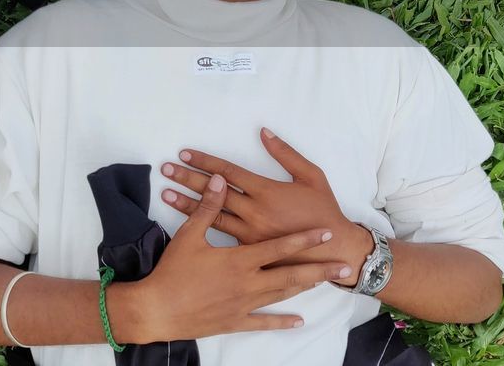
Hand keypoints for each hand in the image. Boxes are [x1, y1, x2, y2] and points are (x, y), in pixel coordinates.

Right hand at [108, 171, 352, 343]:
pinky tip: (298, 320)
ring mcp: (245, 305)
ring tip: (325, 283)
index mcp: (240, 259)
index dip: (305, 239)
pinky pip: (265, 322)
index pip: (280, 246)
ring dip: (305, 289)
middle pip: (292, 275)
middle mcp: (249, 283)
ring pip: (282, 296)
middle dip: (319, 270)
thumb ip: (208, 207)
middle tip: (344, 267)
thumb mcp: (188, 235)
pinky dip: (282, 321)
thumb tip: (221, 181)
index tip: (327, 233)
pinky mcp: (237, 321)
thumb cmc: (173, 272)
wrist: (159, 310)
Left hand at [158, 128, 371, 285]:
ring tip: (166, 194)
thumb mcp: (311, 176)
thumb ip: (286, 154)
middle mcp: (254, 211)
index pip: (227, 172)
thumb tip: (264, 133)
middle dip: (187, 179)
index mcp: (266, 191)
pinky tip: (185, 224)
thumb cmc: (323, 211)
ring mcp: (249, 233)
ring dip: (187, 204)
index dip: (205, 161)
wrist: (332, 251)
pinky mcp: (249, 250)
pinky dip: (202, 228)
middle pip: (213, 191)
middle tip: (166, 169)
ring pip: (211, 215)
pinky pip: (221, 236)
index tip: (185, 154)